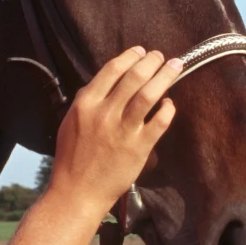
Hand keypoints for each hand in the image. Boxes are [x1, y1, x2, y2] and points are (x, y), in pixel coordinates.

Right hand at [48, 47, 180, 216]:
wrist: (77, 193)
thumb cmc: (72, 158)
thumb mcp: (71, 122)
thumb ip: (87, 101)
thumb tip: (106, 82)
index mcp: (86, 104)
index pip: (112, 69)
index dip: (130, 56)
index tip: (141, 51)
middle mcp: (105, 113)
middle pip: (134, 77)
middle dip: (152, 61)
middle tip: (161, 56)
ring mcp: (123, 130)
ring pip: (149, 94)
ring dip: (165, 76)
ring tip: (175, 66)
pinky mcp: (139, 148)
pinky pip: (159, 122)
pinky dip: (167, 109)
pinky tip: (169, 104)